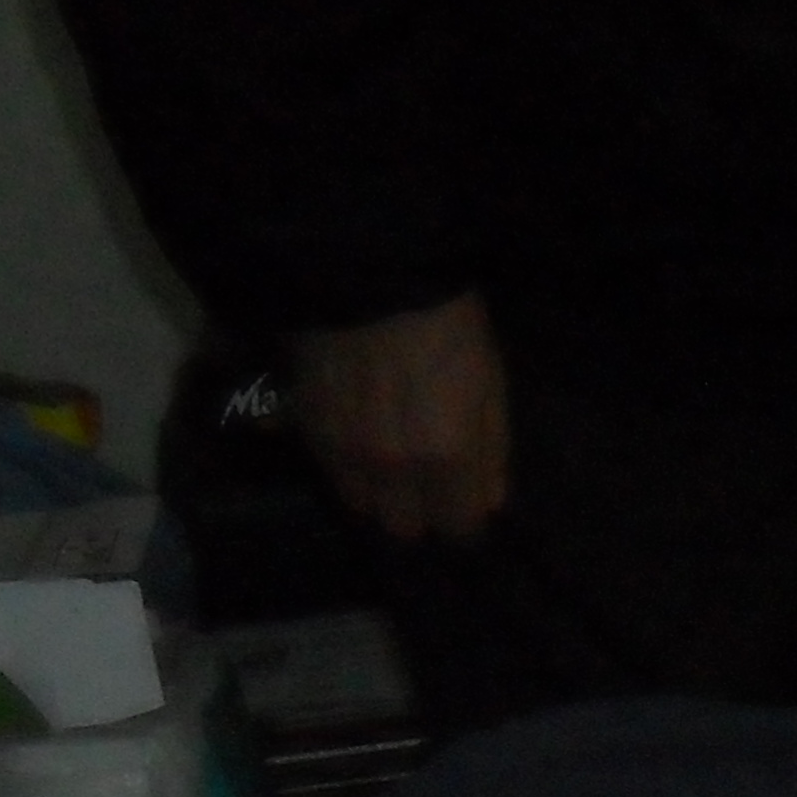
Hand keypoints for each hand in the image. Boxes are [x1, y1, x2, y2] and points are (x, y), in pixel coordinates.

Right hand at [290, 294, 509, 540]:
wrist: (368, 270)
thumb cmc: (447, 323)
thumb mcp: (490, 384)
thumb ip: (491, 451)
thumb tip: (487, 503)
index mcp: (444, 457)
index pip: (458, 526)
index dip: (465, 516)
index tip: (465, 500)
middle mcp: (390, 466)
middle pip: (403, 526)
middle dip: (419, 510)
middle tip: (428, 480)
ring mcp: (342, 450)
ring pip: (361, 504)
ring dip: (378, 490)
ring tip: (390, 454)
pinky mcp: (305, 427)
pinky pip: (329, 470)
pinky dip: (344, 462)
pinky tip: (357, 431)